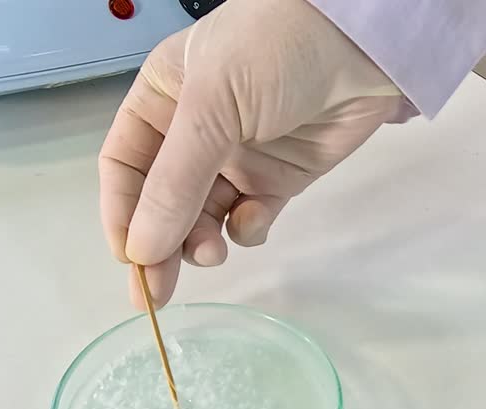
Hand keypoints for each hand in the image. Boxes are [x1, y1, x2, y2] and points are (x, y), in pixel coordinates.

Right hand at [98, 0, 405, 306]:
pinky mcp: (281, 178)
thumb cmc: (274, 48)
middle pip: (162, 202)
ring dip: (201, 240)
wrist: (363, 41)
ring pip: (204, 217)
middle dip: (159, 245)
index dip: (122, 213)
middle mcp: (194, 132)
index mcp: (162, 100)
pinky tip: (255, 219)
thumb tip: (140, 251)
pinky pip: (250, 218)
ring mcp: (239, 156)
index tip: (129, 259)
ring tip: (212, 251)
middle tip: (157, 290)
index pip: (126, 167)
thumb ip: (174, 184)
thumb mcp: (210, 108)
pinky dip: (248, 228)